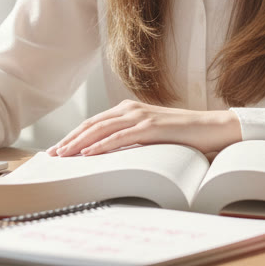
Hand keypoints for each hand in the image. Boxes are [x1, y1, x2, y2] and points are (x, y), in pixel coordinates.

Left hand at [46, 99, 240, 157]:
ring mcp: (140, 116)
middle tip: (51, 155)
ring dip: (79, 143)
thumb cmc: (183, 136)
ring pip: (101, 129)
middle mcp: (130, 109)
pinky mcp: (151, 127)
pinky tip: (89, 154)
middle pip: (91, 124)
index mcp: (128, 110)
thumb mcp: (150, 137)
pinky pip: (120, 137)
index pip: (93, 123)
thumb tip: (109, 156)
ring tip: (63, 155)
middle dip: (69, 140)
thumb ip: (131, 140)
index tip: (57, 150)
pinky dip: (102, 145)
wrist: (213, 128)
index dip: (73, 136)